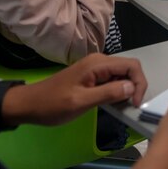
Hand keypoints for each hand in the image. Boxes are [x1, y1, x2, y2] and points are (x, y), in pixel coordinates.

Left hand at [1, 53, 147, 126]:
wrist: (28, 104)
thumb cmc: (53, 104)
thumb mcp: (81, 102)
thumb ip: (107, 93)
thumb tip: (132, 87)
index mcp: (98, 64)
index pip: (132, 66)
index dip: (139, 83)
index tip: (135, 103)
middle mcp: (99, 61)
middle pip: (129, 68)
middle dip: (135, 86)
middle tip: (130, 106)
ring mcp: (95, 68)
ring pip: (122, 74)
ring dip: (126, 89)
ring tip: (120, 107)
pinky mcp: (91, 76)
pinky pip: (112, 79)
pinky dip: (117, 91)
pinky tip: (111, 103)